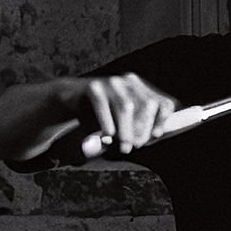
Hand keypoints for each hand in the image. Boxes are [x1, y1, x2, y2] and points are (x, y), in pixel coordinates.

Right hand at [55, 73, 172, 160]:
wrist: (68, 100)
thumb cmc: (101, 115)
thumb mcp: (123, 121)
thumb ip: (140, 126)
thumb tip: (155, 137)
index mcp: (141, 88)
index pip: (163, 102)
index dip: (163, 119)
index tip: (156, 136)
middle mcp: (128, 81)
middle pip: (147, 105)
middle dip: (143, 129)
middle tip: (135, 146)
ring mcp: (111, 82)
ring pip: (126, 107)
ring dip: (126, 131)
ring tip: (124, 148)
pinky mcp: (93, 86)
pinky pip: (103, 106)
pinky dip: (107, 124)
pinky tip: (107, 138)